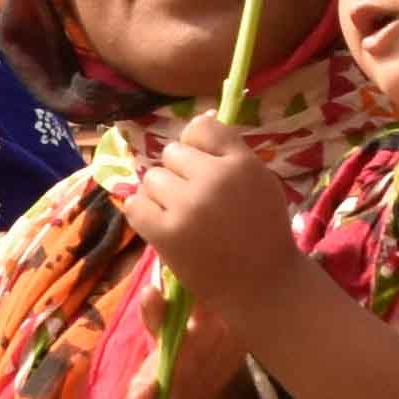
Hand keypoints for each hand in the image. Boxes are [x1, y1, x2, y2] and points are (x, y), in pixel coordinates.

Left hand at [107, 114, 307, 298]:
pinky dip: (144, 214)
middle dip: (179, 173)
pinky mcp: (167, 234)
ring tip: (181, 215)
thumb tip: (200, 114)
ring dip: (161, 194)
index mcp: (240, 163)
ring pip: (152, 178)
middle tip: (195, 200)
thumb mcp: (258, 180)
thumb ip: (229, 149)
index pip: (202, 128)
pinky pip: (136, 206)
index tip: (205, 168)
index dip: (198, 147)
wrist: (262, 284)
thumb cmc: (262, 230)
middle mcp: (213, 179)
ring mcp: (187, 207)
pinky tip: (162, 225)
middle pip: (172, 153)